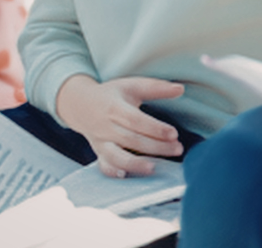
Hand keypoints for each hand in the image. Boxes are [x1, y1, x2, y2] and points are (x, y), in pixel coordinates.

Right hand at [56, 75, 184, 177]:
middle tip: (177, 149)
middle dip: (155, 147)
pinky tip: (124, 176)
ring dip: (135, 164)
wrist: (80, 105)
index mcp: (114, 108)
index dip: (154, 128)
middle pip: (131, 140)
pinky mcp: (99, 153)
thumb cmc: (111, 95)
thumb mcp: (131, 86)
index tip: (174, 133)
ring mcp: (101, 142)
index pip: (136, 120)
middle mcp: (106, 127)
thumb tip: (181, 89)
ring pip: (116, 156)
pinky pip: (103, 165)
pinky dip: (112, 172)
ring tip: (153, 168)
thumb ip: (156, 88)